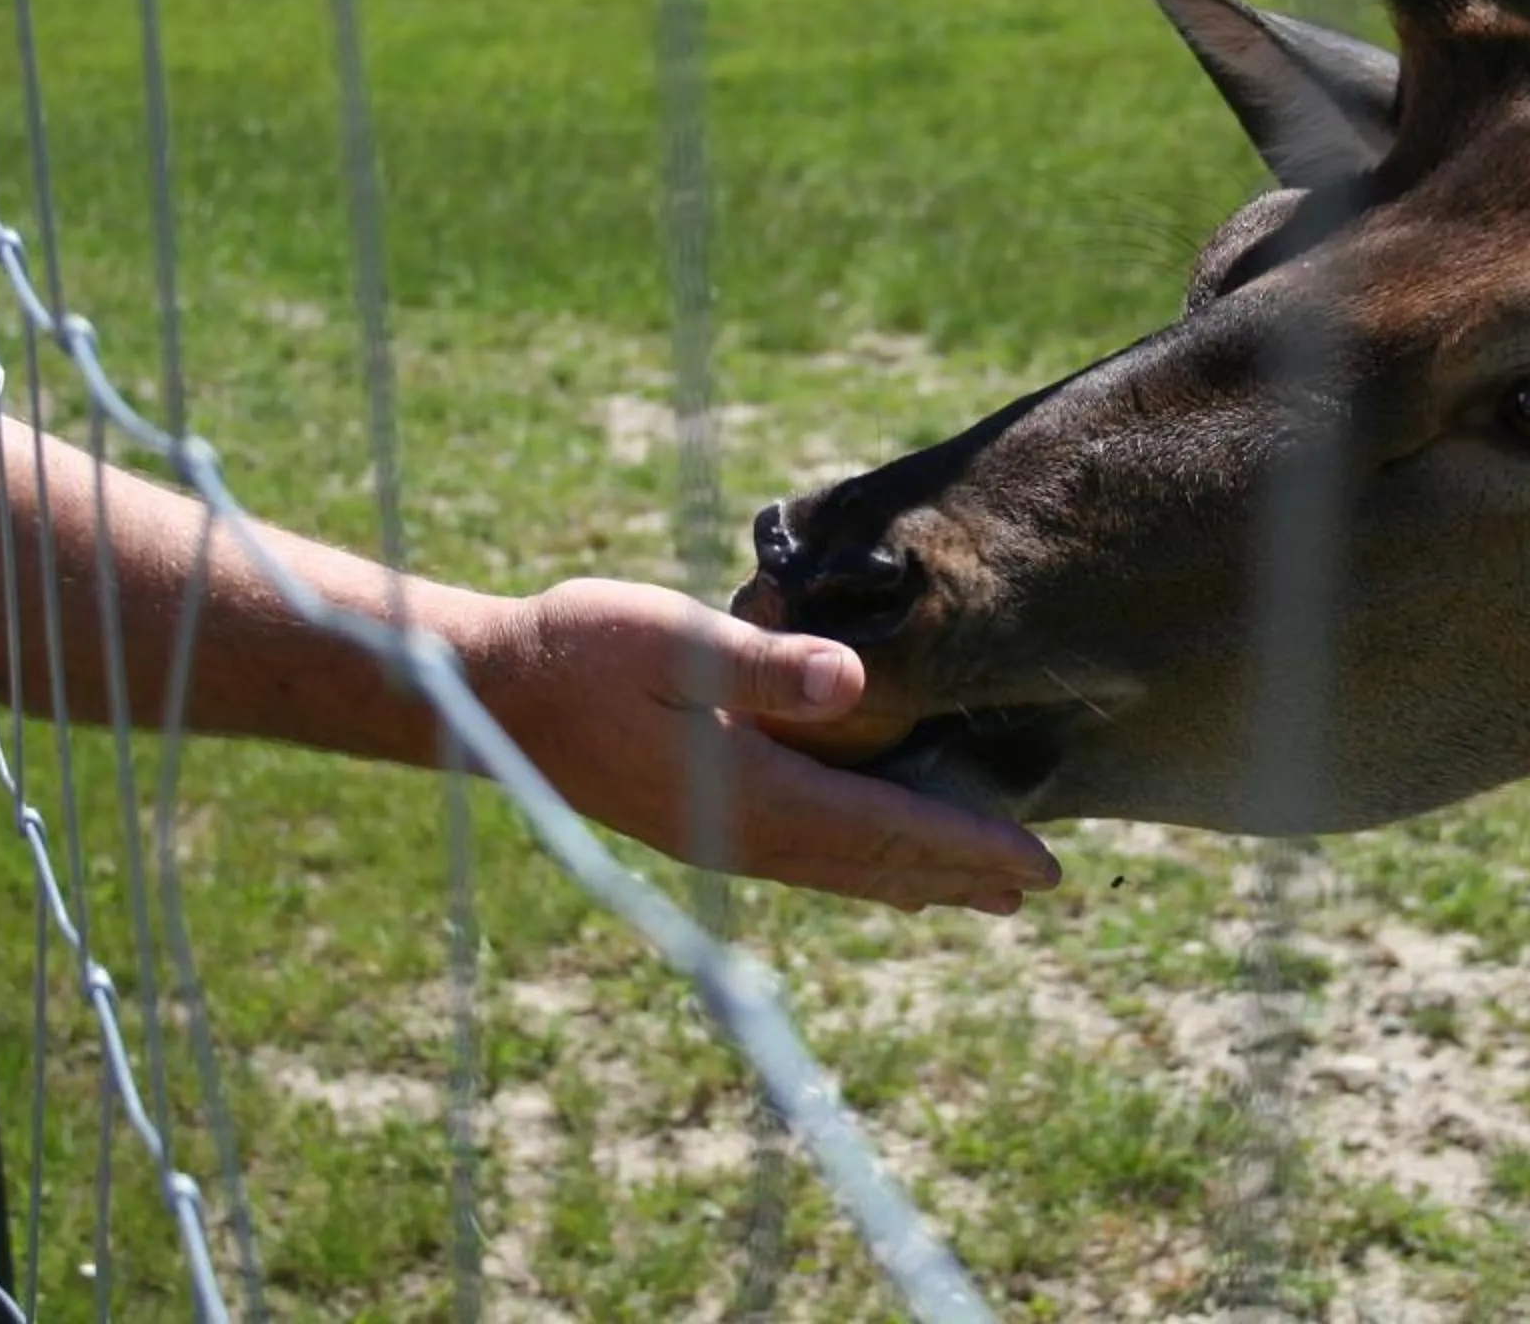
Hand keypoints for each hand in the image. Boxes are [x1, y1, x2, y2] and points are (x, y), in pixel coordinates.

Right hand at [466, 577, 1062, 913]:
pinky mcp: (697, 827)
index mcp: (753, 790)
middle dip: (959, 872)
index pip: (887, 826)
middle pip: (876, 863)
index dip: (967, 844)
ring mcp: (718, 838)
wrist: (490, 693)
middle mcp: (744, 833)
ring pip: (842, 871)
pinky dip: (860, 867)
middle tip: (1037, 886)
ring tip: (977, 890)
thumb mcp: (670, 639)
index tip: (1040, 863)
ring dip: (914, 878)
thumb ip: (761, 664)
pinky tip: (874, 862)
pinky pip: (805, 860)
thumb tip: (852, 681)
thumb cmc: (581, 648)